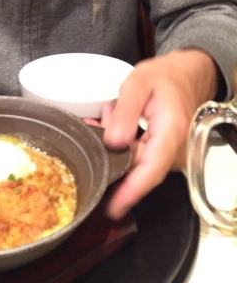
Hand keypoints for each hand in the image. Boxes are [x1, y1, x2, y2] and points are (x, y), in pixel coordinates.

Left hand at [101, 49, 217, 219]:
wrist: (187, 75)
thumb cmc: (164, 77)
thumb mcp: (139, 83)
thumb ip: (125, 112)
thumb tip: (113, 142)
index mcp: (170, 133)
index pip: (150, 170)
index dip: (130, 191)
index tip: (112, 207)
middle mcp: (173, 151)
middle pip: (136, 169)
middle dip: (109, 154)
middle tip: (95, 124)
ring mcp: (168, 154)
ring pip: (133, 162)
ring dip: (113, 145)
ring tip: (109, 112)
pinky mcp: (162, 154)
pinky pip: (136, 155)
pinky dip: (121, 142)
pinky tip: (113, 119)